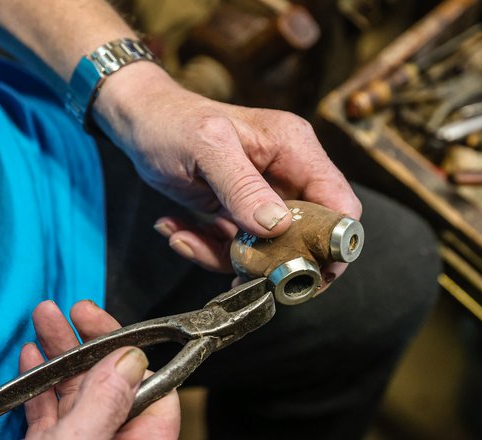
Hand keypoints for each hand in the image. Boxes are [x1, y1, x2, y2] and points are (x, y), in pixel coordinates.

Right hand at [19, 300, 179, 439]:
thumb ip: (105, 402)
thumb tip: (129, 357)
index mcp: (140, 439)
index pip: (156, 389)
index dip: (134, 354)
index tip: (111, 332)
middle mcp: (117, 437)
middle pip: (112, 379)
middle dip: (91, 340)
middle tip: (76, 310)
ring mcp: (86, 439)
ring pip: (78, 388)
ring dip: (60, 351)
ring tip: (44, 318)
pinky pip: (52, 408)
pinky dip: (40, 381)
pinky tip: (31, 357)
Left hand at [94, 63, 361, 282]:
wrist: (141, 122)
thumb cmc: (172, 122)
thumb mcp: (206, 148)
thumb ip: (242, 186)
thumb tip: (279, 227)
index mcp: (294, 150)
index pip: (340, 204)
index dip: (334, 244)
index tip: (306, 275)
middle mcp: (287, 175)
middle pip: (307, 237)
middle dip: (271, 262)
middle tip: (234, 270)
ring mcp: (264, 198)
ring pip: (268, 251)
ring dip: (227, 258)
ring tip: (185, 238)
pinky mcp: (240, 214)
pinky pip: (238, 248)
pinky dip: (208, 250)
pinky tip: (177, 229)